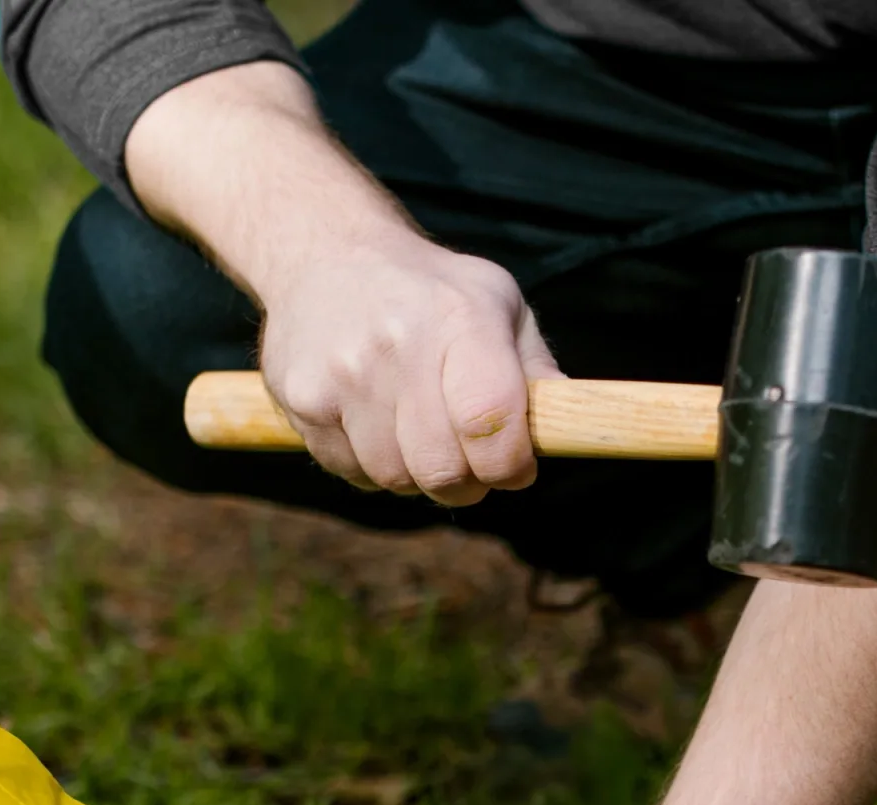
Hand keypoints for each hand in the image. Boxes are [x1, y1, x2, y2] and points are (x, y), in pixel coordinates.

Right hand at [258, 234, 562, 505]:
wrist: (323, 250)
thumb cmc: (431, 291)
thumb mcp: (497, 306)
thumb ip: (536, 370)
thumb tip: (574, 428)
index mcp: (460, 319)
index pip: (490, 422)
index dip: (509, 465)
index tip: (515, 467)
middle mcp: (397, 344)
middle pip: (443, 469)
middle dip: (468, 482)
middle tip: (469, 462)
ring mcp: (343, 373)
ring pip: (396, 479)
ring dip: (417, 475)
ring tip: (418, 433)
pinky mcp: (302, 398)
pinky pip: (352, 472)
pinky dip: (371, 465)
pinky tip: (374, 422)